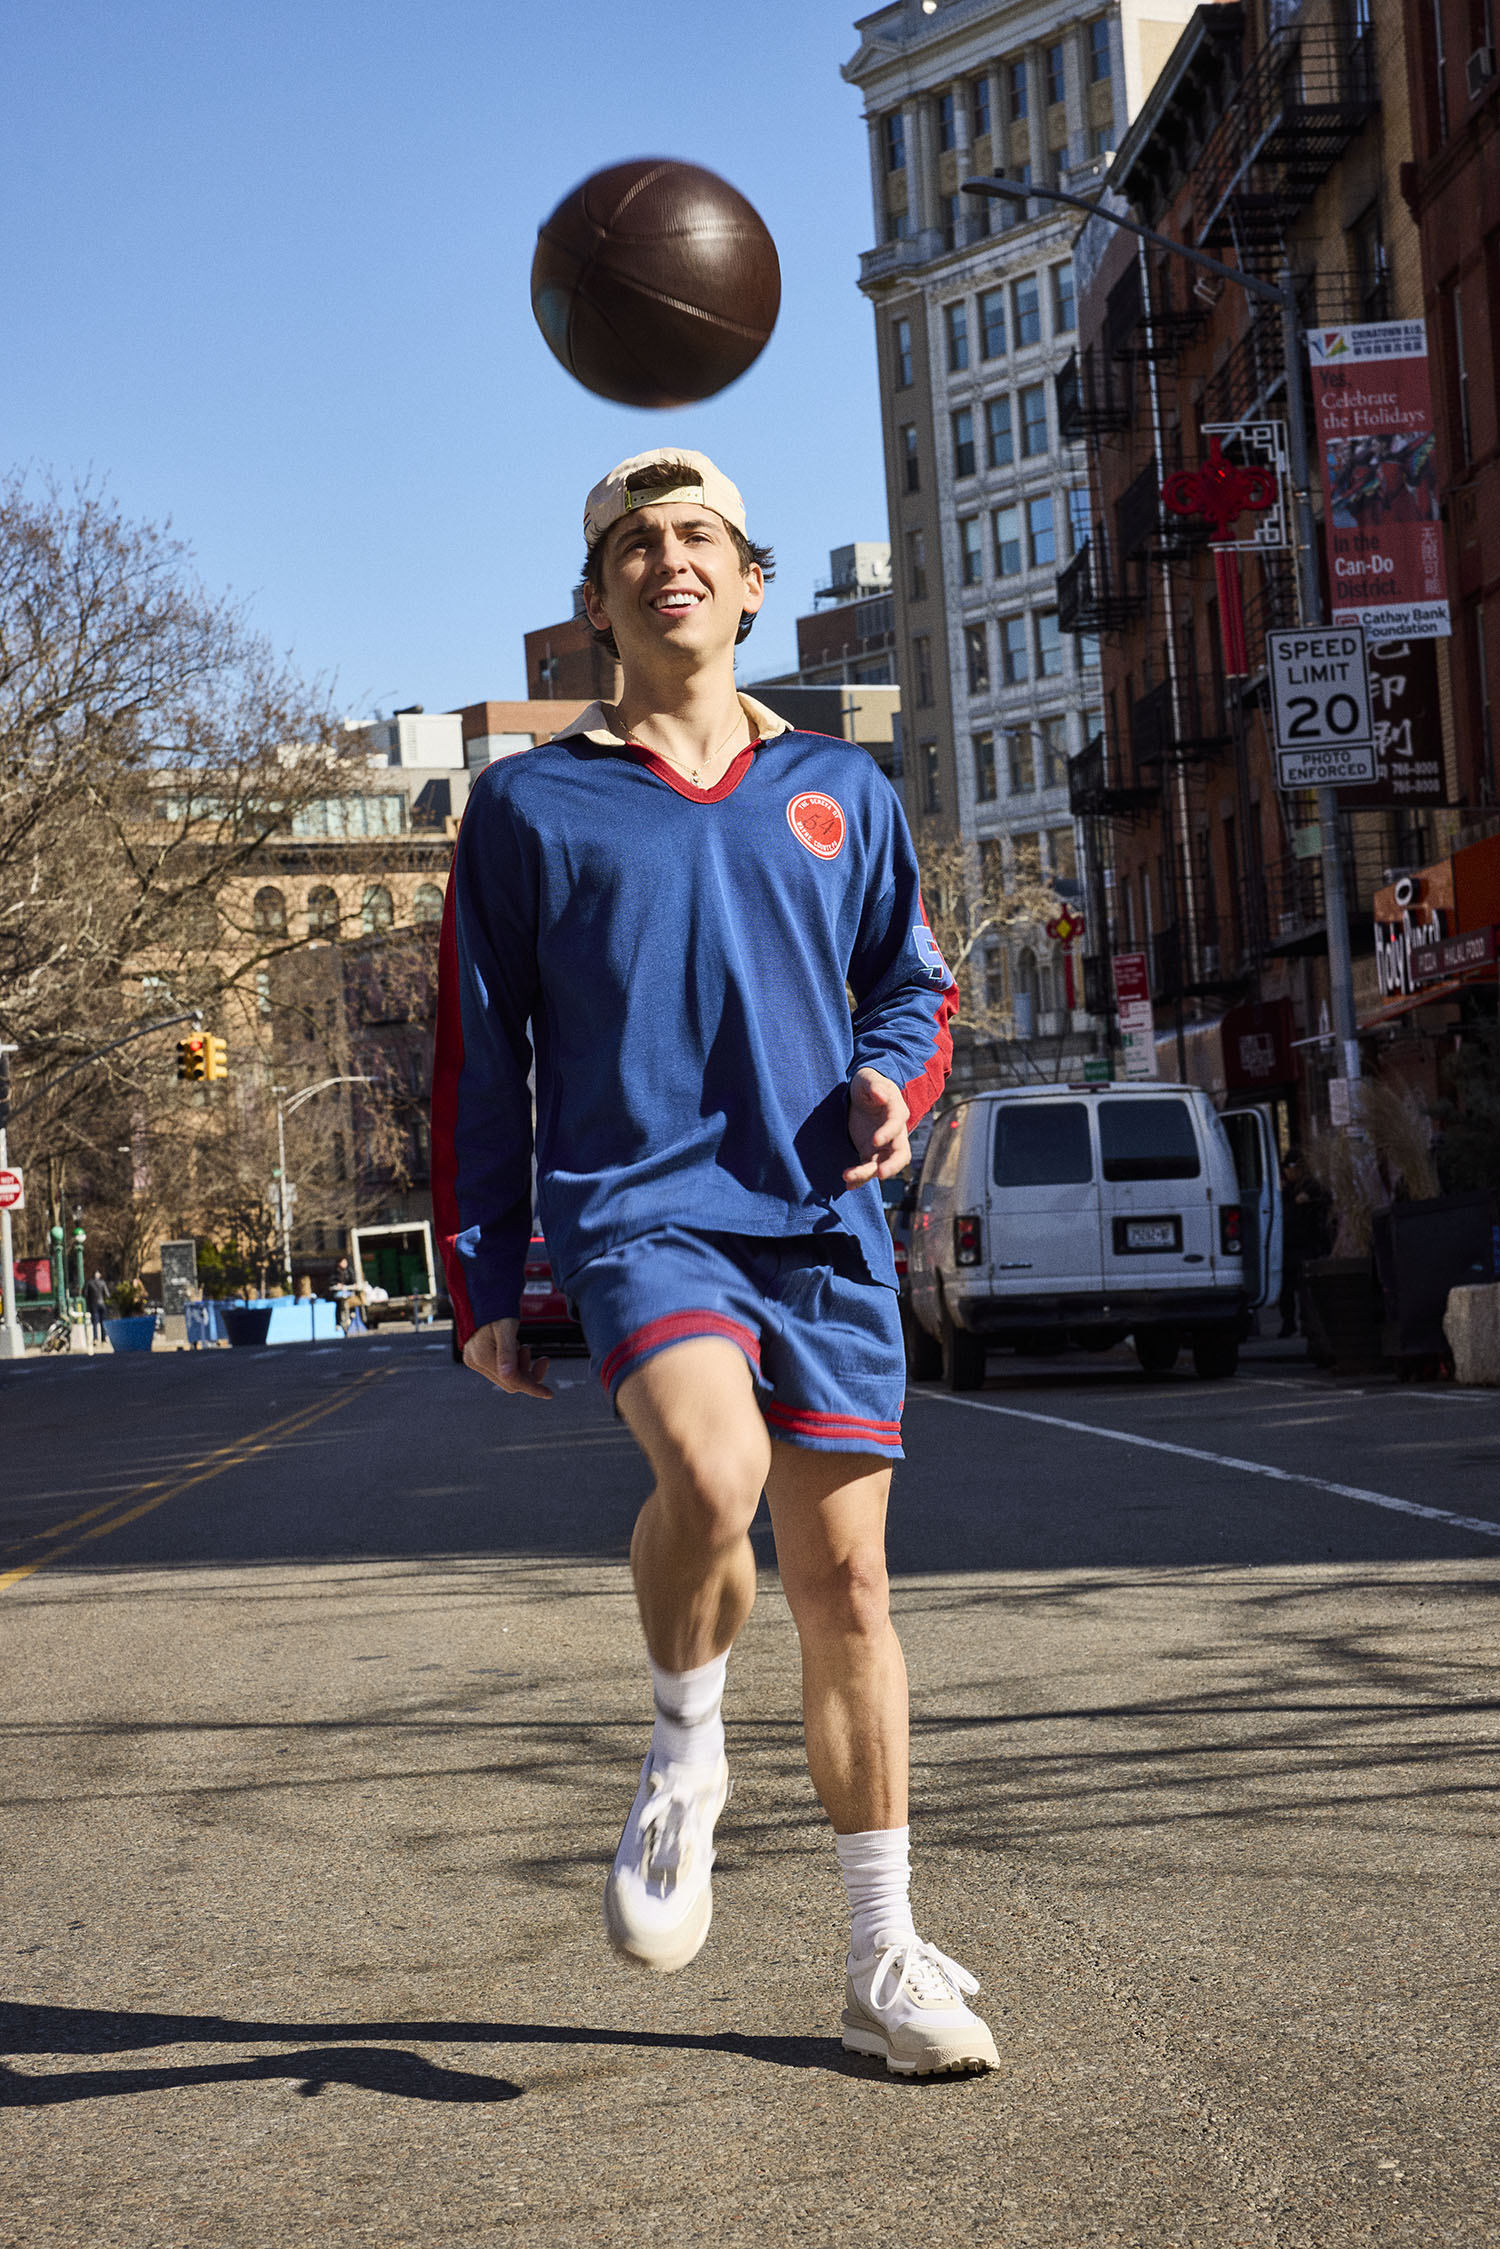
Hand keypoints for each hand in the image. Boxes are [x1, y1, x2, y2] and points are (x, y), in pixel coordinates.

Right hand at [462, 1316, 553, 1398]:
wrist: (483, 1295)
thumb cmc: (496, 1307)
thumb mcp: (507, 1328)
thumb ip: (507, 1353)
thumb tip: (508, 1376)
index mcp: (481, 1356)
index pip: (512, 1381)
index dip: (532, 1387)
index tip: (549, 1393)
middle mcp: (475, 1361)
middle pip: (510, 1382)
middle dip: (529, 1373)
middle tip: (543, 1358)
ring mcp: (475, 1360)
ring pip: (506, 1376)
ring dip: (521, 1365)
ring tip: (523, 1345)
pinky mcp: (477, 1357)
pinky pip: (501, 1368)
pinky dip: (513, 1362)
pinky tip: (516, 1347)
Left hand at [843, 1065, 909, 1187]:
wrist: (862, 1093)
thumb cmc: (868, 1083)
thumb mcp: (868, 1079)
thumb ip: (874, 1086)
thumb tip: (881, 1095)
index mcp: (897, 1111)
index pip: (897, 1124)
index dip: (888, 1133)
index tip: (875, 1140)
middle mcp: (894, 1133)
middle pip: (901, 1154)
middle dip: (892, 1165)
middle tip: (880, 1173)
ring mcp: (883, 1146)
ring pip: (882, 1165)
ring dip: (868, 1174)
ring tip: (848, 1176)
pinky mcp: (870, 1152)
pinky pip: (868, 1168)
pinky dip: (859, 1178)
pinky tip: (848, 1184)